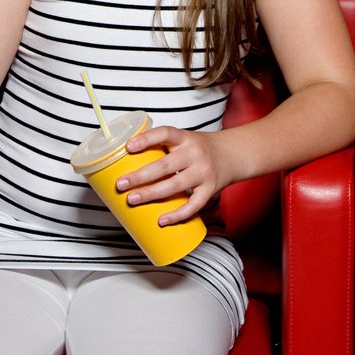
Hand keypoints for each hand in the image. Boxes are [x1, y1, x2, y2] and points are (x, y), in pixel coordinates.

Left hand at [114, 125, 229, 226]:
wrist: (234, 154)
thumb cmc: (200, 148)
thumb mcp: (185, 139)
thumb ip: (163, 148)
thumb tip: (127, 161)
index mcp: (186, 138)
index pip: (165, 133)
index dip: (146, 139)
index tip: (128, 147)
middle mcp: (195, 154)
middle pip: (165, 165)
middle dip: (140, 176)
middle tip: (121, 184)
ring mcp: (203, 173)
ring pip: (175, 186)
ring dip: (151, 194)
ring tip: (132, 199)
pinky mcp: (210, 190)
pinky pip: (193, 205)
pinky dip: (177, 215)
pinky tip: (161, 220)